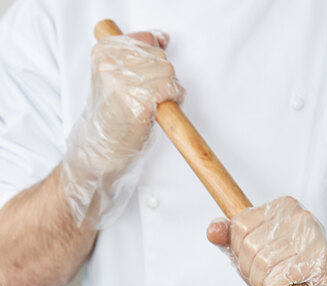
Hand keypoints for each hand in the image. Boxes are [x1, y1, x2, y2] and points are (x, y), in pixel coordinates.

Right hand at [61, 31, 183, 227]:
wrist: (100, 151)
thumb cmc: (112, 119)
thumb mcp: (117, 79)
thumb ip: (137, 57)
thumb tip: (162, 39)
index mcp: (104, 52)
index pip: (147, 40)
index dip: (156, 60)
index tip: (151, 76)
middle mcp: (112, 63)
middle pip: (161, 58)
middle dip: (164, 79)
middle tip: (149, 99)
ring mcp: (125, 82)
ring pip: (169, 73)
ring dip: (170, 91)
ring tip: (151, 106)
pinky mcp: (139, 101)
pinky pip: (171, 90)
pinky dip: (172, 102)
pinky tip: (156, 113)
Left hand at [207, 196, 326, 285]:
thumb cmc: (297, 279)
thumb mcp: (257, 257)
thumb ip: (233, 242)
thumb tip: (213, 229)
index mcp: (282, 207)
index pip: (238, 227)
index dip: (243, 255)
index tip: (264, 263)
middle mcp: (298, 216)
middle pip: (248, 247)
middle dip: (255, 273)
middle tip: (277, 279)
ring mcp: (311, 236)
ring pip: (260, 265)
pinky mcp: (319, 260)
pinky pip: (275, 281)